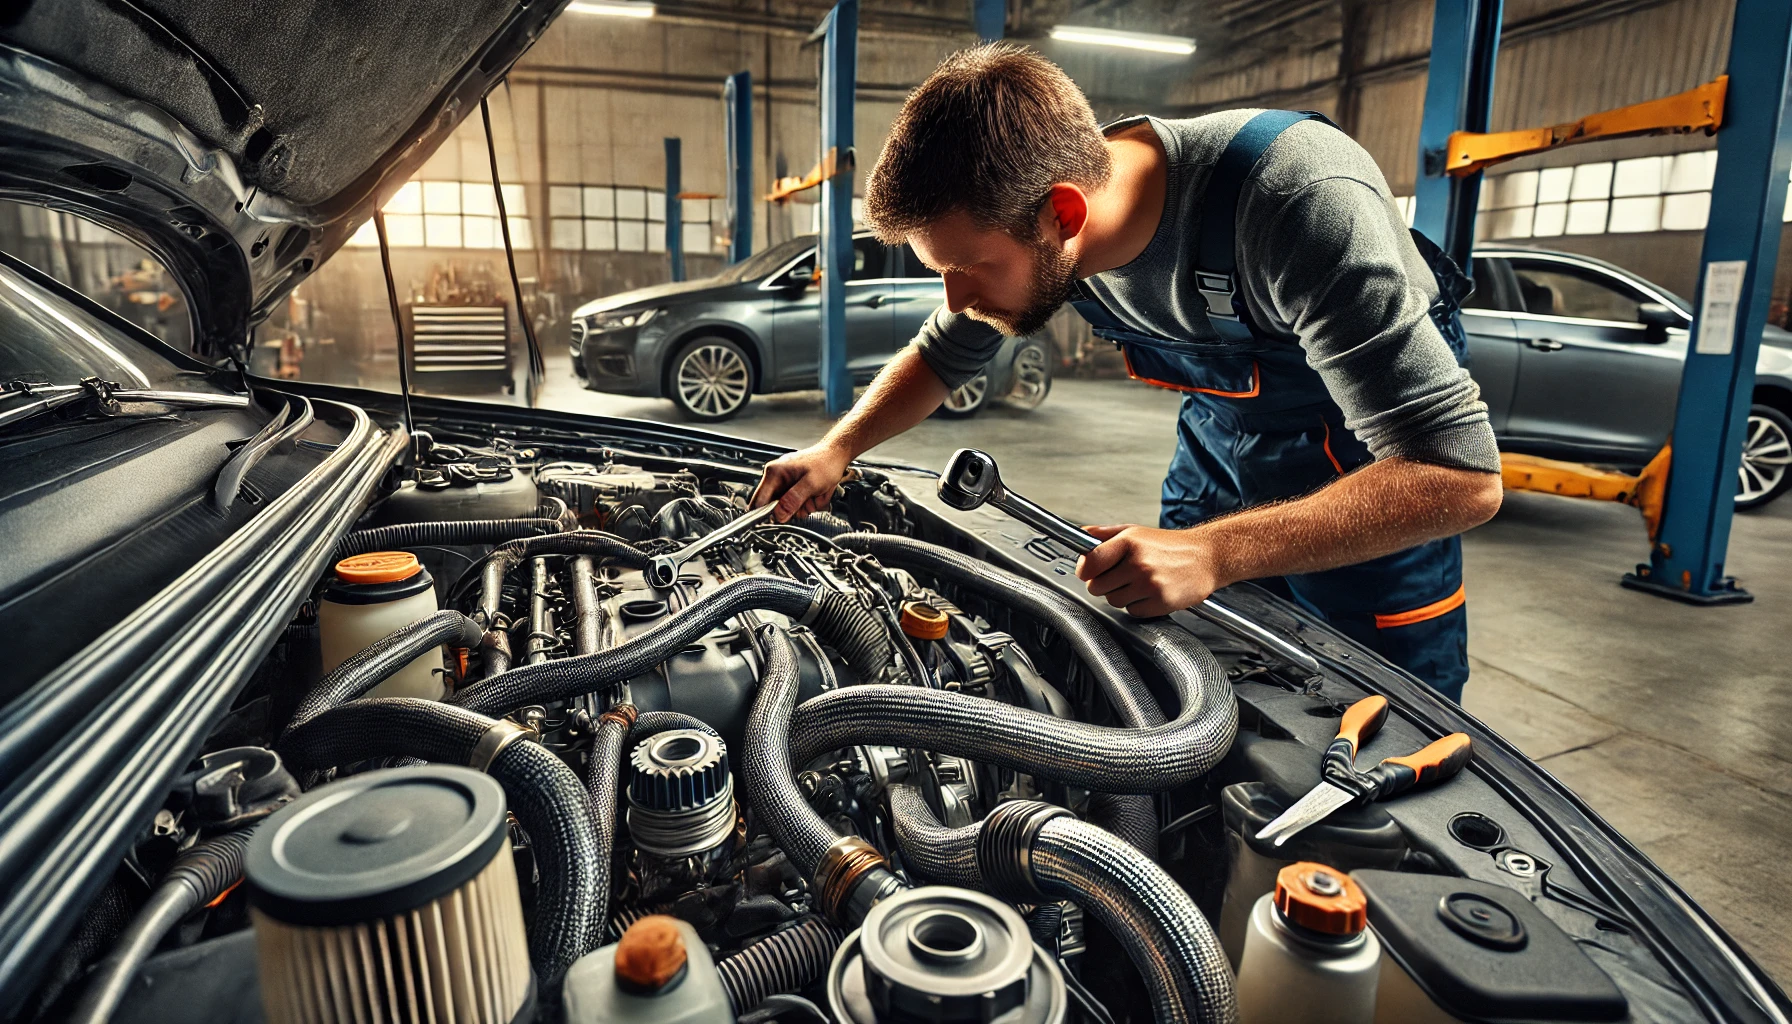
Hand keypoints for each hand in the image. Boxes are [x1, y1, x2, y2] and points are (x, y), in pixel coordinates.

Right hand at [751, 443, 851, 521]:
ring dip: (800, 509)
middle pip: (773, 507)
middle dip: (790, 511)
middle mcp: (776, 478)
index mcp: (774, 472)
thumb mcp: (811, 483)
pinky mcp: (793, 489)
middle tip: (805, 504)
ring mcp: (785, 484)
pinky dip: (805, 506)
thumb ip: (793, 500)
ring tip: (813, 497)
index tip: (774, 523)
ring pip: (785, 509)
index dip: (764, 514)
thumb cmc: (826, 462)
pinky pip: (794, 506)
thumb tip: (779, 515)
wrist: (837, 456)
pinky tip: (813, 497)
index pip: (759, 500)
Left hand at [1075, 524, 1221, 617]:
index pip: (1090, 563)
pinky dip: (1138, 606)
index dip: (1085, 570)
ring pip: (1113, 601)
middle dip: (1104, 584)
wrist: (1207, 557)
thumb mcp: (1136, 531)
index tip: (1088, 571)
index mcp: (1129, 542)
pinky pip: (1133, 612)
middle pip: (1097, 587)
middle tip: (1120, 577)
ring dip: (1122, 596)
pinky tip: (1150, 593)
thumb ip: (1106, 534)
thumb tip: (1082, 534)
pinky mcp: (1160, 602)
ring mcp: (1150, 584)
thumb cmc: (1171, 545)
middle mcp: (1138, 563)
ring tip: (1139, 583)